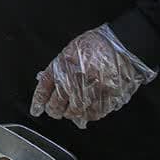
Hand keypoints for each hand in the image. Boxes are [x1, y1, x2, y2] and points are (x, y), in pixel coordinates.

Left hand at [30, 24, 156, 128]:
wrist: (123, 46)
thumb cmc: (97, 45)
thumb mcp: (70, 51)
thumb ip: (59, 68)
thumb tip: (50, 85)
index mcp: (63, 66)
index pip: (45, 88)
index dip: (38, 101)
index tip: (36, 109)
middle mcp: (75, 80)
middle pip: (57, 105)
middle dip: (54, 110)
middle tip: (55, 111)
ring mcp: (91, 91)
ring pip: (75, 113)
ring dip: (71, 114)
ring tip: (71, 111)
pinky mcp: (107, 99)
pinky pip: (93, 114)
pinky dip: (87, 115)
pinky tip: (87, 111)